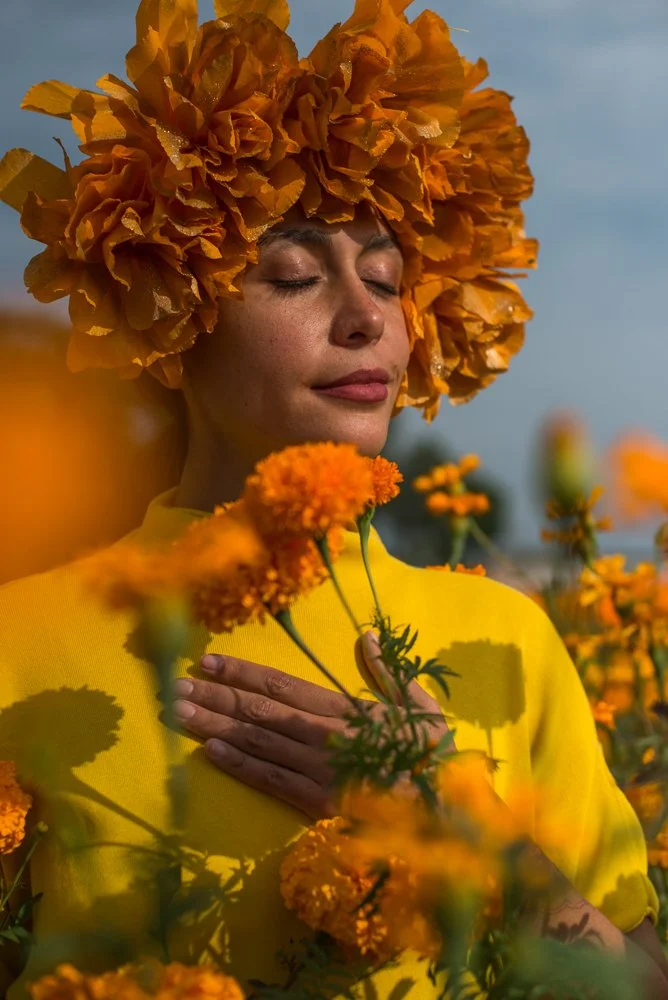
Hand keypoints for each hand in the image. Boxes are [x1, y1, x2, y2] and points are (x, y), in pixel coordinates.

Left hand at [172, 633, 452, 819]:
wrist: (450, 815)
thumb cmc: (435, 759)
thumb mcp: (421, 707)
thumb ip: (388, 672)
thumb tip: (366, 636)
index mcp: (346, 708)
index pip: (281, 685)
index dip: (240, 672)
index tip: (206, 661)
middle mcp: (324, 734)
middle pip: (258, 711)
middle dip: (213, 696)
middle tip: (173, 685)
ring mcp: (318, 769)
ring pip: (256, 742)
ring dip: (213, 725)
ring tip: (177, 712)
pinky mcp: (318, 804)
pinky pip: (271, 780)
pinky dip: (239, 765)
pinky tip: (210, 751)